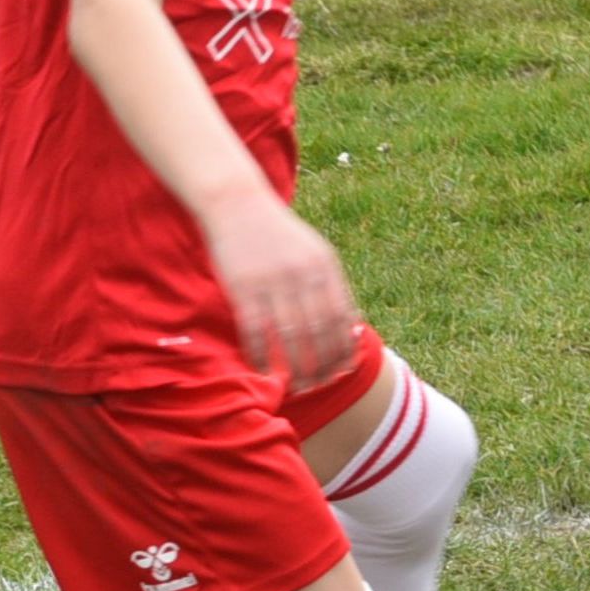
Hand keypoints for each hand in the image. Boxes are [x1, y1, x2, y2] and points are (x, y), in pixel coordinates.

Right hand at [200, 187, 360, 388]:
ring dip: (294, 368)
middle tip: (318, 385)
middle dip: (321, 366)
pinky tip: (264, 371)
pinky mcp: (243, 287)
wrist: (238, 203)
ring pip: (289, 338)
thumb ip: (333, 287)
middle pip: (318, 333)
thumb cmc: (280, 234)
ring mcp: (272, 282)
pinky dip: (261, 356)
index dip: (343, 350)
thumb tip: (351, 328)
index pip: (342, 319)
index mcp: (324, 267)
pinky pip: (255, 332)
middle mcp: (302, 275)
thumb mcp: (317, 252)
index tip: (342, 370)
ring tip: (297, 387)